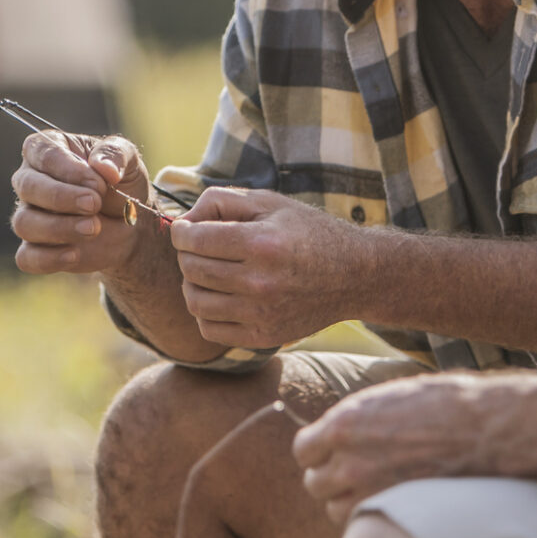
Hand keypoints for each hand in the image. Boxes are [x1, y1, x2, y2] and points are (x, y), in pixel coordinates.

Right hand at [10, 132, 152, 274]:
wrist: (131, 223)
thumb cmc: (121, 183)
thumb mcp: (128, 159)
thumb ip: (115, 154)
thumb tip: (103, 168)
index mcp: (46, 149)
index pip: (43, 153)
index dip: (69, 169)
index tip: (99, 183)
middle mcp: (30, 181)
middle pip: (28, 186)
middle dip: (61, 197)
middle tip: (95, 204)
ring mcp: (29, 216)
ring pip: (25, 223)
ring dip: (60, 228)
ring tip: (94, 228)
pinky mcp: (35, 249)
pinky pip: (27, 257)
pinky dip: (49, 258)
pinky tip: (75, 254)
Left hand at [168, 187, 368, 346]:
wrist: (355, 275)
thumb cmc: (309, 231)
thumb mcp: (270, 202)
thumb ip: (222, 201)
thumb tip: (183, 222)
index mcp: (262, 243)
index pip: (195, 240)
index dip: (181, 232)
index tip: (184, 230)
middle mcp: (261, 282)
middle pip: (192, 270)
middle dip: (186, 254)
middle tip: (197, 247)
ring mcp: (262, 313)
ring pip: (195, 302)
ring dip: (192, 283)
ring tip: (207, 272)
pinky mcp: (264, 336)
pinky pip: (210, 329)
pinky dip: (205, 312)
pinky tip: (219, 296)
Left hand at [292, 373, 520, 525]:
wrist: (488, 429)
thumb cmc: (448, 404)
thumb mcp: (392, 397)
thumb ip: (360, 417)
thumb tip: (344, 429)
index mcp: (345, 423)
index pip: (303, 450)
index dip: (318, 452)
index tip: (334, 452)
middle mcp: (349, 460)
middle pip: (315, 484)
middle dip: (331, 479)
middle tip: (357, 473)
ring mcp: (370, 492)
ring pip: (336, 510)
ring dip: (349, 502)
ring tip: (377, 489)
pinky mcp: (393, 512)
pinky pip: (364, 523)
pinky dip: (372, 517)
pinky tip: (393, 502)